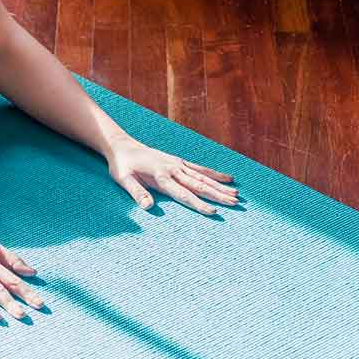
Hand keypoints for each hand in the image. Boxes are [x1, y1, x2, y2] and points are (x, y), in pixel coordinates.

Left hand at [107, 139, 237, 214]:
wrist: (122, 146)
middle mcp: (173, 169)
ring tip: (237, 195)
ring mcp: (178, 164)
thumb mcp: (124, 180)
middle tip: (235, 204)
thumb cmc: (122, 166)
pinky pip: (200, 169)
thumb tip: (148, 207)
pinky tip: (228, 179)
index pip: (183, 194)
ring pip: (203, 177)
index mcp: (161, 176)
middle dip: (218, 195)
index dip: (199, 204)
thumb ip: (136, 193)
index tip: (213, 212)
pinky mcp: (179, 161)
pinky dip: (214, 174)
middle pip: (199, 185)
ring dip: (220, 186)